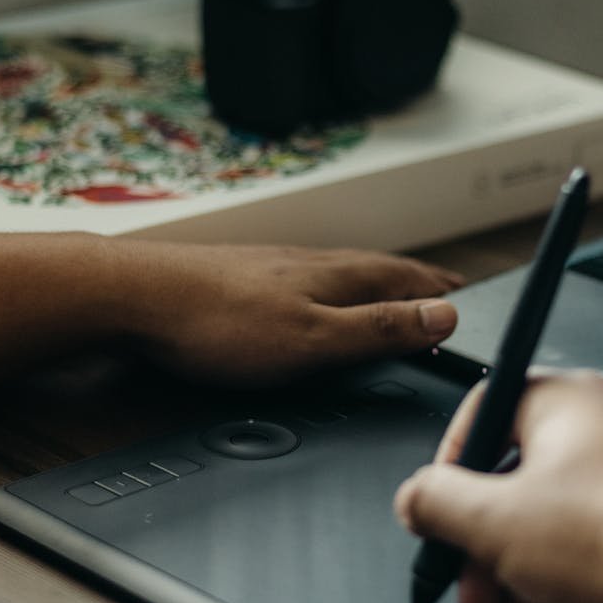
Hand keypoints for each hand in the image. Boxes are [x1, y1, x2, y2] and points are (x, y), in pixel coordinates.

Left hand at [112, 240, 461, 384]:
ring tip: (392, 293)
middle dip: (415, 282)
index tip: (467, 297)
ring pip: (344, 271)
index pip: (408, 280)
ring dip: (377, 282)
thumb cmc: (218, 321)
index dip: (439, 292)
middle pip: (380, 270)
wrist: (135, 296)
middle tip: (441, 291)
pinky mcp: (245, 276)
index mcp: (339, 278)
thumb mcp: (313, 339)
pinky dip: (334, 288)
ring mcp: (277, 267)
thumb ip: (379, 328)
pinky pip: (309, 278)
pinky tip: (318, 297)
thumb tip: (443, 315)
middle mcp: (312, 263)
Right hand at [395, 371, 602, 602]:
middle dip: (487, 550)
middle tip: (474, 589)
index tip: (442, 504)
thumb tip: (416, 497)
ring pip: (562, 522)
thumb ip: (436, 502)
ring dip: (525, 580)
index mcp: (567, 400)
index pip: (487, 411)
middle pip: (521, 481)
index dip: (452, 462)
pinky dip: (578, 585)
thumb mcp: (489, 522)